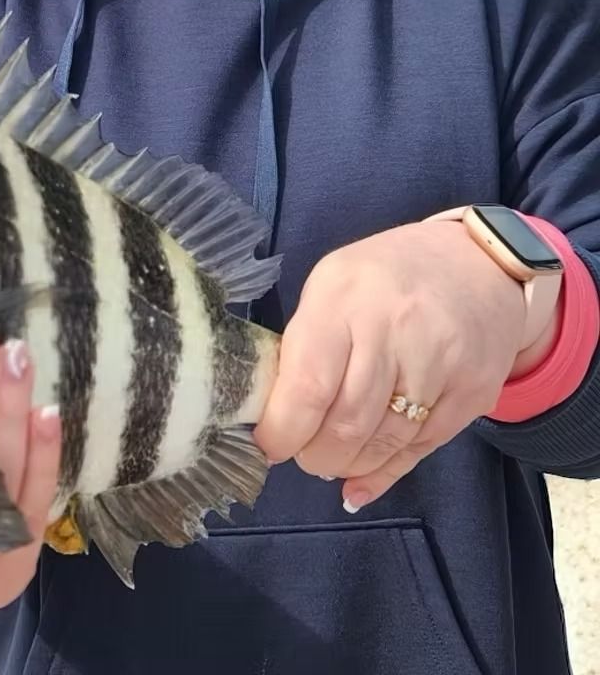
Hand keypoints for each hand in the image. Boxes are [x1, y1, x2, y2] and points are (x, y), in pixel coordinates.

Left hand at [254, 220, 529, 512]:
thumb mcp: (332, 287)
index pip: (309, 384)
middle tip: (301, 456)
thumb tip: (278, 412)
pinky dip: (385, 471)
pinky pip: (421, 449)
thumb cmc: (384, 277)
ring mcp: (439, 363)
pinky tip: (361, 480)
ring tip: (329, 461)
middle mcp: (393, 330)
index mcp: (344, 298)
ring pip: (385, 442)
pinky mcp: (473, 392)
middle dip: (315, 454)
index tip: (266, 445)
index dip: (284, 428)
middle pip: (348, 422)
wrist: (477, 263)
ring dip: (349, 465)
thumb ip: (306, 343)